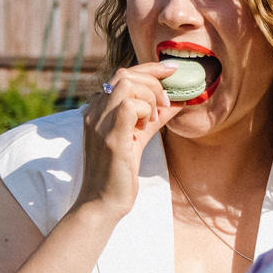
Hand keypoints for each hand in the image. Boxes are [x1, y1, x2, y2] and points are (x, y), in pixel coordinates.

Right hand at [74, 63, 184, 217]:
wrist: (103, 203)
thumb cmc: (119, 173)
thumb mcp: (140, 137)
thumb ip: (156, 117)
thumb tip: (179, 100)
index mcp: (98, 110)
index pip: (122, 75)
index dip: (150, 68)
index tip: (172, 70)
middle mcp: (94, 112)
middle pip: (124, 74)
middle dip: (153, 82)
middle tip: (164, 104)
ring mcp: (99, 123)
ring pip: (126, 84)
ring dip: (149, 96)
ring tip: (153, 118)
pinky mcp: (110, 137)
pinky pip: (129, 105)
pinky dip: (145, 110)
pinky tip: (147, 126)